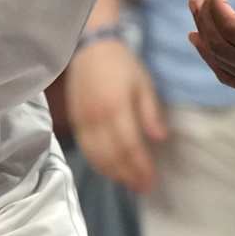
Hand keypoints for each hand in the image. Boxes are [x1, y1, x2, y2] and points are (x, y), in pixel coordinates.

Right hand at [65, 37, 165, 194]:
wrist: (90, 48)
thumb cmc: (122, 65)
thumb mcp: (143, 84)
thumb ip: (150, 113)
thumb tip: (160, 139)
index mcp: (116, 107)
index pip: (129, 146)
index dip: (140, 166)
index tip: (152, 180)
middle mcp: (96, 118)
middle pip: (112, 156)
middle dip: (128, 175)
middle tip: (143, 188)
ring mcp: (82, 121)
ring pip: (96, 156)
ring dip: (113, 174)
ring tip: (130, 184)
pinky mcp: (74, 122)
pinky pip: (85, 149)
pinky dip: (98, 164)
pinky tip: (110, 171)